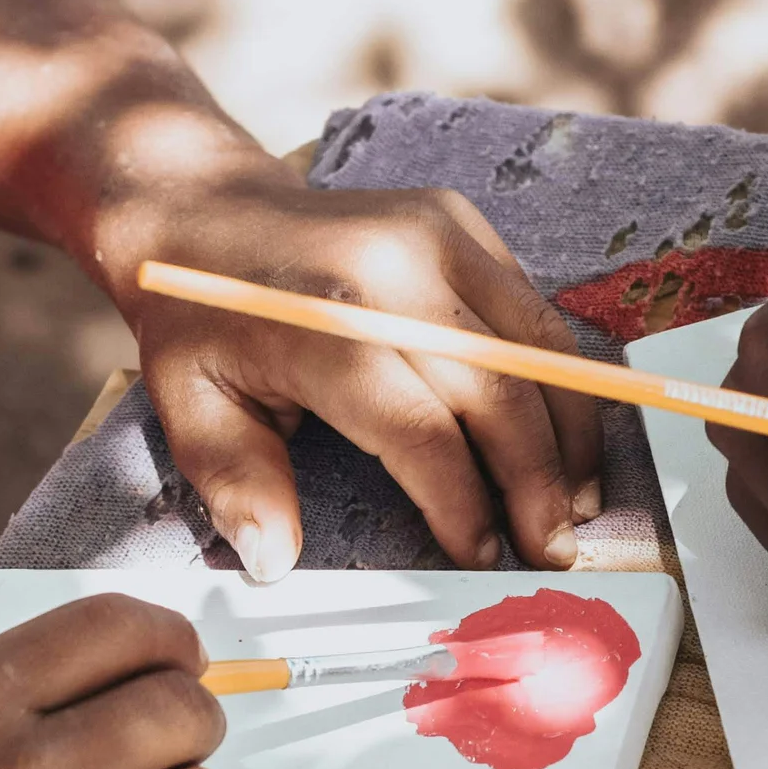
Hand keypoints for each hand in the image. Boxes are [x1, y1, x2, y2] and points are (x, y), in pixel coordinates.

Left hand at [128, 170, 601, 580]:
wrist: (204, 207)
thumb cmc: (201, 323)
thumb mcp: (190, 409)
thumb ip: (239, 486)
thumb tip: (276, 561)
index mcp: (325, 325)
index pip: (424, 432)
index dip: (464, 505)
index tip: (481, 556)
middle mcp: (394, 271)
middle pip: (499, 393)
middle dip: (537, 482)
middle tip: (555, 547)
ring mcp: (437, 235)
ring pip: (539, 350)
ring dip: (571, 433)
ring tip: (577, 501)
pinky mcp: (460, 223)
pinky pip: (534, 311)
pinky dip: (559, 380)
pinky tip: (561, 438)